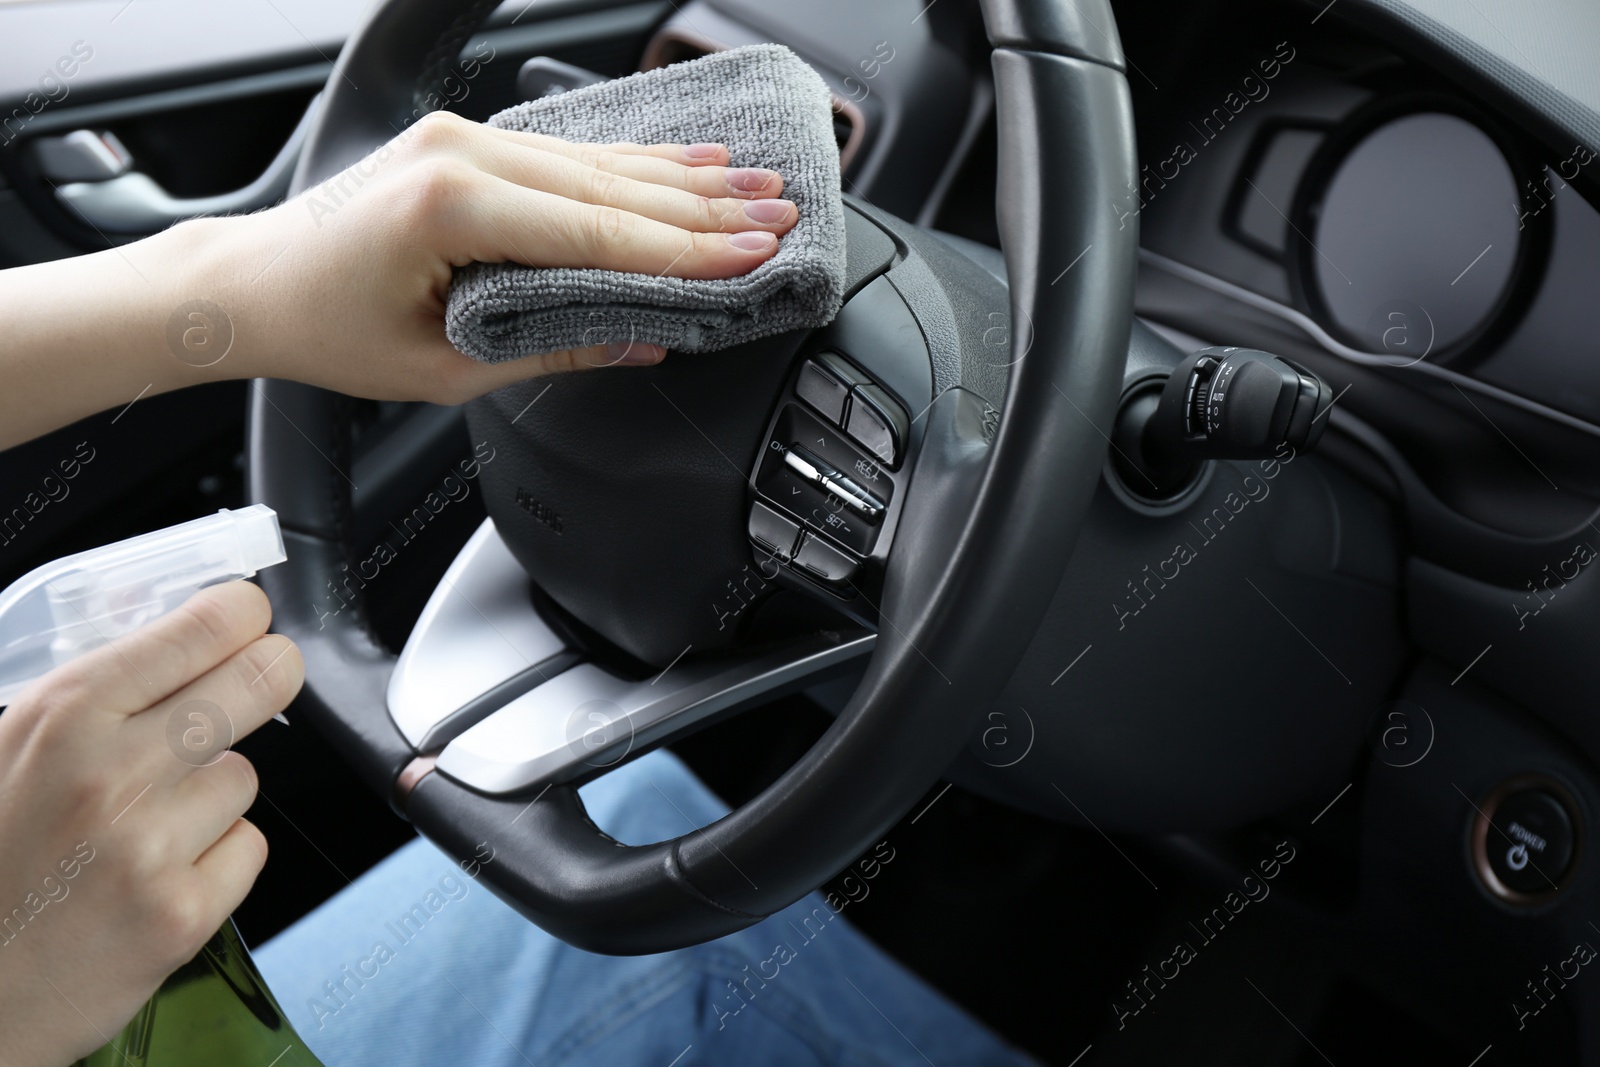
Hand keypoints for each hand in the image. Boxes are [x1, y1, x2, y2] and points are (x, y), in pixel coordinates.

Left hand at [0, 114, 796, 447]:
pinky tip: (687, 158)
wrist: (253, 283)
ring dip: (684, 178)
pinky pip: (569, 152)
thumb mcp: (443, 369)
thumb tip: (643, 339)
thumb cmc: (327, 331)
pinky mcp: (465, 141)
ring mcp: (463, 138)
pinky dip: (634, 162)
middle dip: (705, 207)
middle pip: (612, 186)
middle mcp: (462, 155)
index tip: (750, 254)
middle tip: (780, 216)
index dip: (684, 249)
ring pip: (600, 161)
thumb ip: (552, 347)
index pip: (597, 231)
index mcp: (451, 208)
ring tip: (756, 186)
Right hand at [0, 582, 300, 1066]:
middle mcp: (110, 773)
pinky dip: (217, 861)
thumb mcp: (8, 747)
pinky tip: (159, 876)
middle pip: (263, 681)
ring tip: (147, 827)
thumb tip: (187, 628)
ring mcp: (149, 846)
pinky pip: (247, 849)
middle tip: (266, 678)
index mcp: (63, 715)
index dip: (243, 616)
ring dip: (213, 796)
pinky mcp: (182, 913)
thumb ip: (95, 693)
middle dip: (272, 675)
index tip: (250, 620)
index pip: (204, 629)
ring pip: (246, 778)